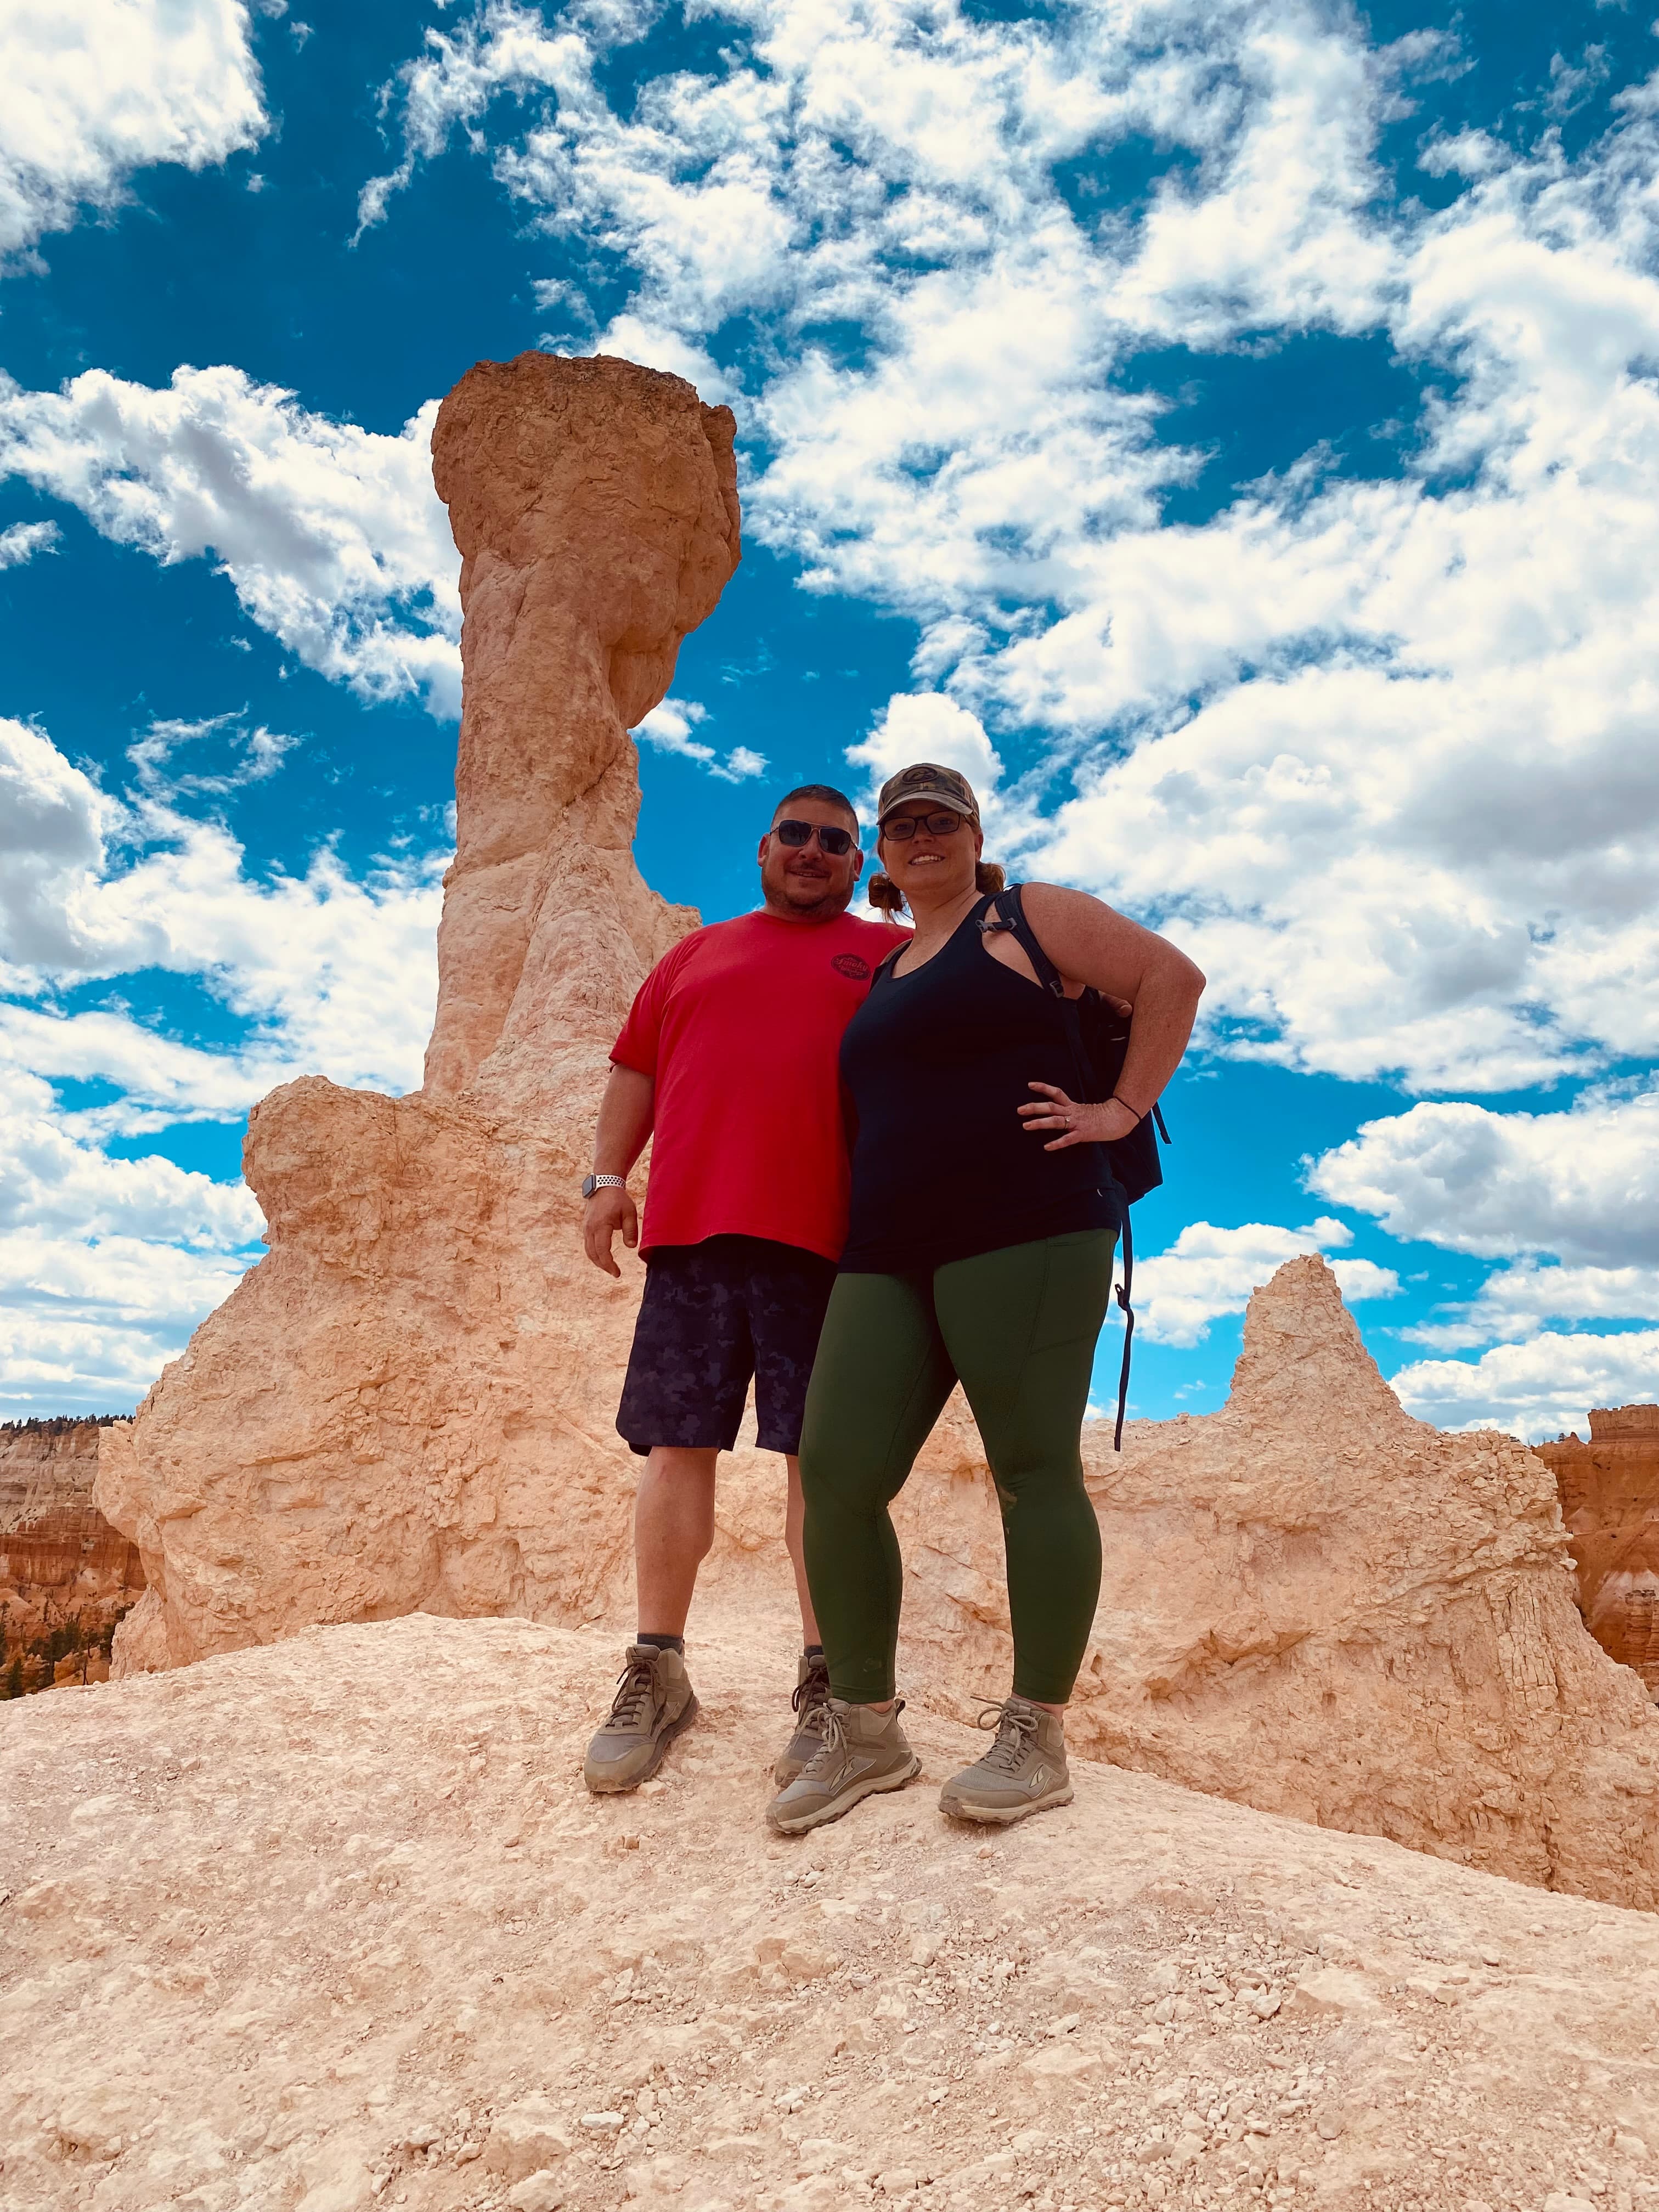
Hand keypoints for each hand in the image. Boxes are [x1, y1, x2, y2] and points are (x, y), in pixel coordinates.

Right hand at [583, 1184, 638, 1275]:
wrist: (604, 1186)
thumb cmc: (618, 1199)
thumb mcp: (629, 1213)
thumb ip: (631, 1230)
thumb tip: (631, 1247)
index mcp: (601, 1225)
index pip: (602, 1250)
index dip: (609, 1264)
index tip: (617, 1273)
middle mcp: (590, 1228)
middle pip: (593, 1254)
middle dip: (604, 1266)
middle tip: (615, 1273)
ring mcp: (586, 1228)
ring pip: (588, 1251)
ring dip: (598, 1261)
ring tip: (610, 1268)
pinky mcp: (586, 1227)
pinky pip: (587, 1245)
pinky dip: (594, 1254)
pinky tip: (603, 1258)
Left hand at [1018, 1082, 1140, 1150]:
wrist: (1118, 1120)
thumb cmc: (1101, 1117)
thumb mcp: (1084, 1110)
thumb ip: (1071, 1111)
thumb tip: (1059, 1113)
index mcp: (1072, 1106)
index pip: (1056, 1093)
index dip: (1043, 1088)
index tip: (1029, 1085)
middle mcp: (1072, 1112)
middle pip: (1050, 1107)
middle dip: (1034, 1108)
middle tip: (1019, 1110)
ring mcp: (1077, 1123)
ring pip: (1055, 1122)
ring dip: (1039, 1123)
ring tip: (1025, 1126)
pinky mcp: (1083, 1134)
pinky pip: (1067, 1139)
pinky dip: (1057, 1143)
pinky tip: (1046, 1147)